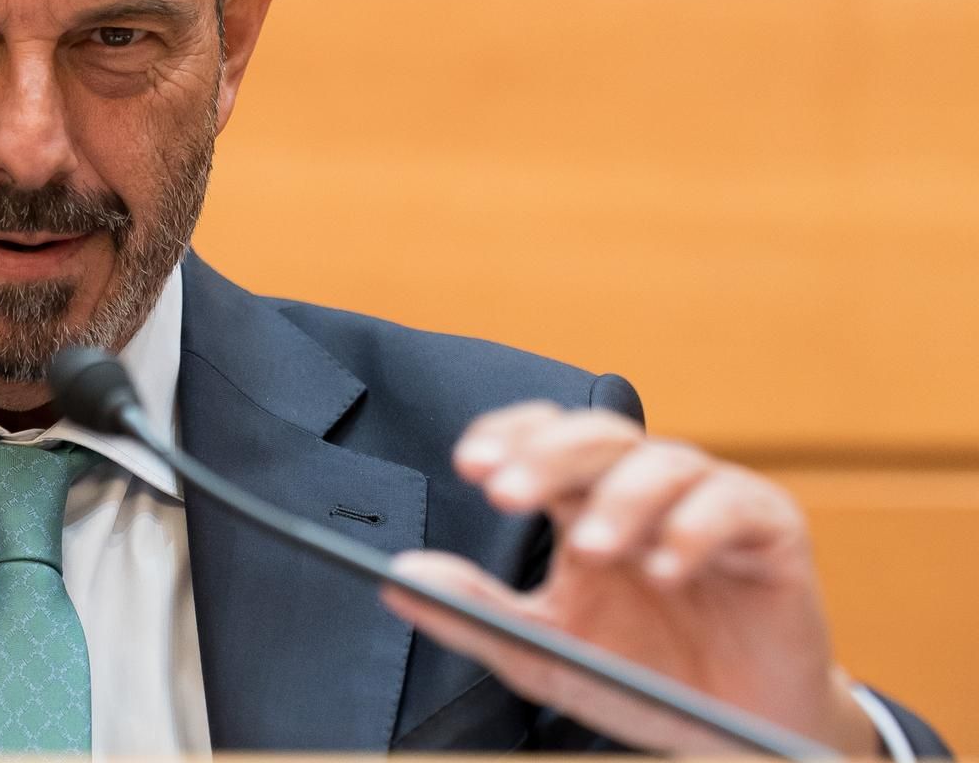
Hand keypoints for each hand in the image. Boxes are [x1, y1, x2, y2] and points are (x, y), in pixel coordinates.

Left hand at [380, 401, 875, 755]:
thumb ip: (475, 610)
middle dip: (548, 456)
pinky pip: (737, 505)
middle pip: (597, 437)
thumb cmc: (642, 677)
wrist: (739, 736)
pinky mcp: (772, 533)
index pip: (544, 437)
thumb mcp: (546, 649)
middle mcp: (646, 488)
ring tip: (591, 547)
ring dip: (622, 498)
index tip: (470, 465)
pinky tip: (666, 568)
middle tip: (506, 492)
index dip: (510, 437)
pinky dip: (697, 529)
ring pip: (665, 462)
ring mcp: (711, 503)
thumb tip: (398, 574)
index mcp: (587, 502)